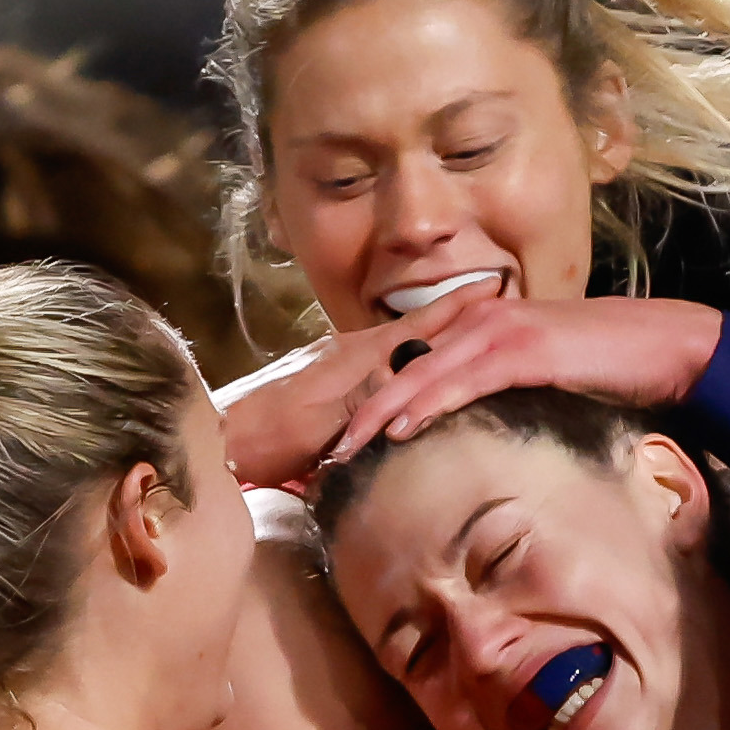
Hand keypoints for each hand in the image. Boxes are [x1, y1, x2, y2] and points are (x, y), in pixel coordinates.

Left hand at [216, 290, 485, 488]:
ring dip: (439, 337)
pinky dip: (414, 360)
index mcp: (361, 356)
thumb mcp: (322, 420)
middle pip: (420, 330)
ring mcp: (346, 367)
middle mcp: (357, 352)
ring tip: (475, 332)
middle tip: (501, 303)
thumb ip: (366, 394)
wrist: (228, 442)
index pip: (421, 325)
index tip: (495, 287)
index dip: (459, 307)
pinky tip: (423, 369)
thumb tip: (412, 374)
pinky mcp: (337, 387)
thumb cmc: (271, 436)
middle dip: (459, 316)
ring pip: (404, 347)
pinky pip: (388, 367)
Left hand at [324, 295, 727, 465]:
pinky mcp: (524, 348)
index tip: (345, 440)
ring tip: (347, 447)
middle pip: (403, 366)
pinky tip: (401, 429)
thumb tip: (477, 431)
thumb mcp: (543, 381)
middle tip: (325, 451)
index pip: (414, 364)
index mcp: (481, 328)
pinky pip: (463, 380)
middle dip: (361, 409)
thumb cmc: (610, 369)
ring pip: (422, 372)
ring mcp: (500, 330)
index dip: (375, 401)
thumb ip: (503, 394)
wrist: (667, 349)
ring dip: (380, 411)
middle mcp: (481, 320)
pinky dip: (428, 403)